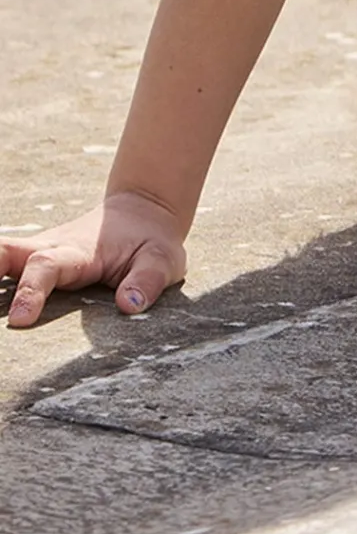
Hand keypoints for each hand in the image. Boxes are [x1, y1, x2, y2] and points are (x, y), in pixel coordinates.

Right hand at [2, 191, 186, 328]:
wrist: (140, 212)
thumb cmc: (150, 242)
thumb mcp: (164, 258)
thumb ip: (148, 280)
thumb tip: (129, 306)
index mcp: (78, 250)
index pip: (47, 267)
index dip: (31, 291)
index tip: (19, 320)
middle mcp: (47, 248)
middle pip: (4, 253)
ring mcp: (33, 255)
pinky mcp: (27, 264)